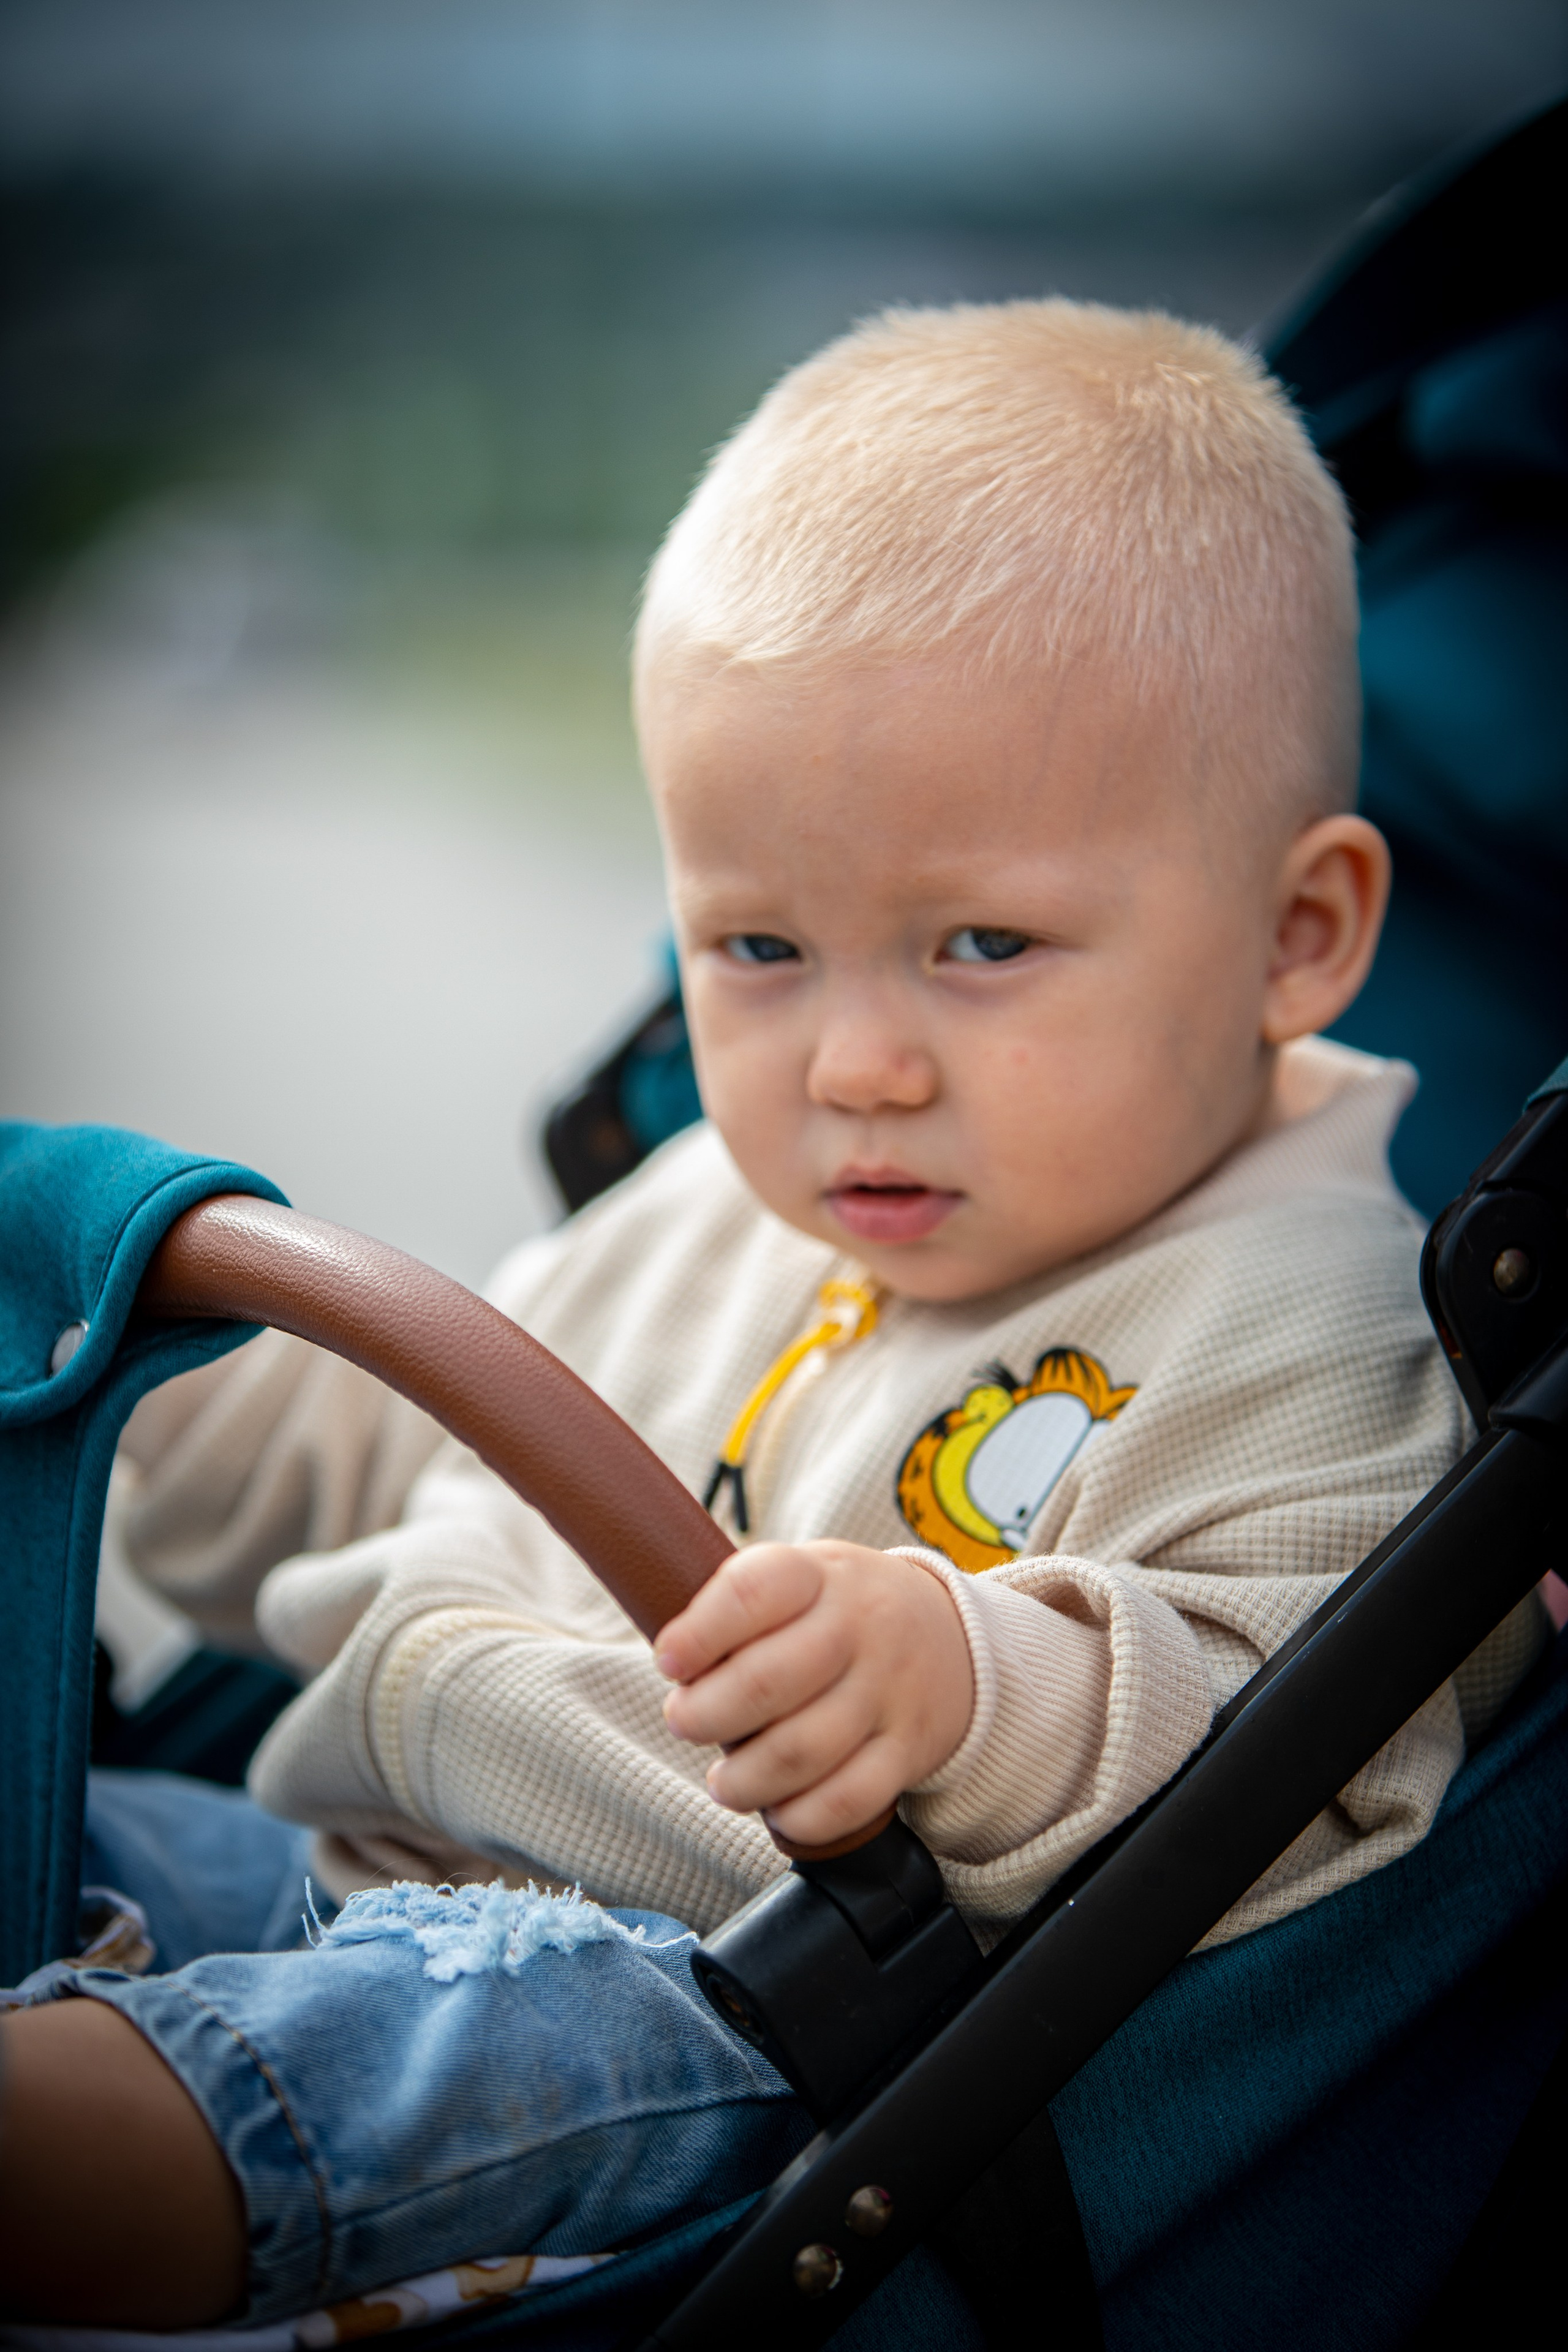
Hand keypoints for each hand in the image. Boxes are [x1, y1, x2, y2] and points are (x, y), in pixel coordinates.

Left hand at [655, 1541, 973, 1848]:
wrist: (954, 1638)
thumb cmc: (843, 1611)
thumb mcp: (803, 1576)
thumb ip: (740, 1608)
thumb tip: (672, 1664)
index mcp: (819, 1575)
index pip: (751, 1592)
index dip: (698, 1632)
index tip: (669, 1660)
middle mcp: (860, 1628)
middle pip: (766, 1681)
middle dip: (704, 1714)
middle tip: (683, 1721)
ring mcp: (888, 1691)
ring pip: (801, 1751)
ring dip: (745, 1778)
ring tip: (724, 1780)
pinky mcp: (908, 1750)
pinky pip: (850, 1799)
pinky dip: (802, 1817)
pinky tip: (779, 1809)